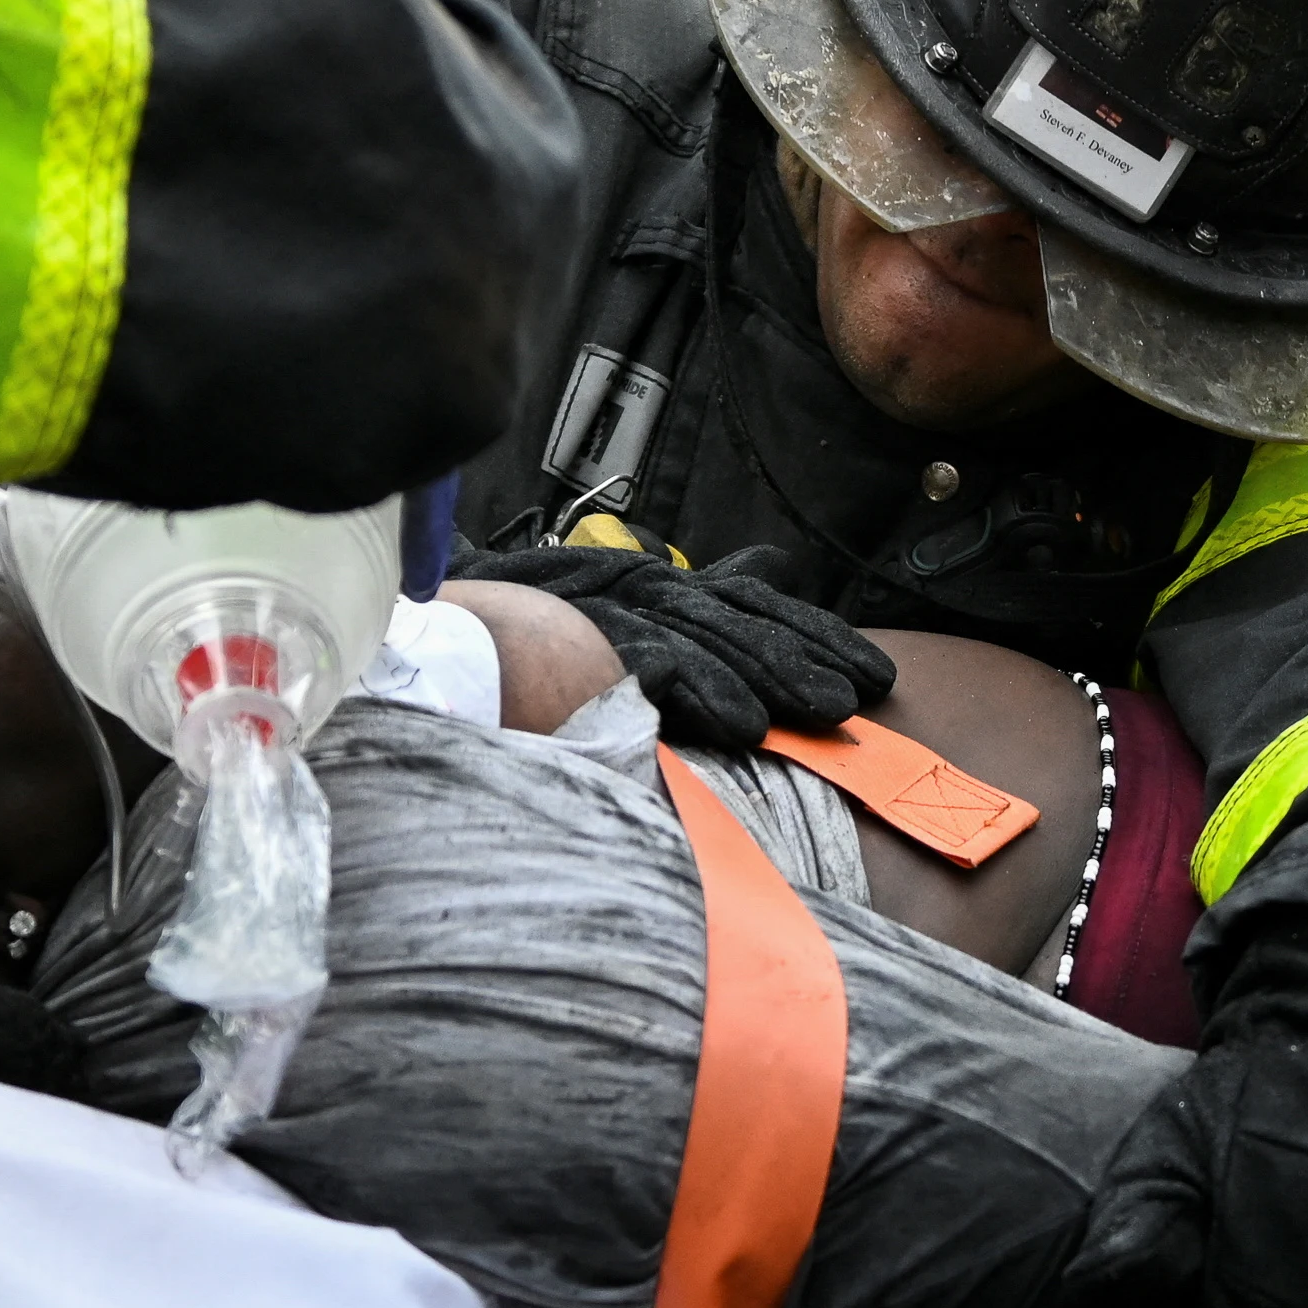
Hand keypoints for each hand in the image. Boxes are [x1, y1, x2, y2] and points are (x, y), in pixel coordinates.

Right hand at [448, 541, 895, 749]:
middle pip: (741, 615)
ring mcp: (611, 614)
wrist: (436, 653)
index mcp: (650, 586)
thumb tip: (763, 584)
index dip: (811, 631)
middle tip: (869, 691)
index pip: (746, 600)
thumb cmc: (521, 654)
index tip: (870, 671)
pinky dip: (705, 691)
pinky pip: (657, 666)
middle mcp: (637, 589)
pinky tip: (748, 724)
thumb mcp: (612, 638)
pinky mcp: (584, 646)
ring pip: (710, 638)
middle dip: (809, 653)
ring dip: (773, 675)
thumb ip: (680, 627)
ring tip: (828, 710)